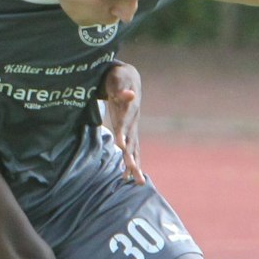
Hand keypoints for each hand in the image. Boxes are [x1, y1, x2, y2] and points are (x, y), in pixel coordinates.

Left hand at [101, 60, 145, 183]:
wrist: (129, 78)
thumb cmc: (120, 77)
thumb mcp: (119, 78)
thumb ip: (122, 88)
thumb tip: (130, 95)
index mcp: (130, 108)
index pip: (125, 123)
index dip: (123, 134)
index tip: (121, 146)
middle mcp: (134, 122)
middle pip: (133, 142)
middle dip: (133, 156)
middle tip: (134, 171)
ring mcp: (133, 128)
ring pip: (135, 149)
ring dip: (136, 165)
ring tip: (139, 182)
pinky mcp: (130, 132)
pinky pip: (132, 150)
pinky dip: (131, 163)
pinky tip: (128, 178)